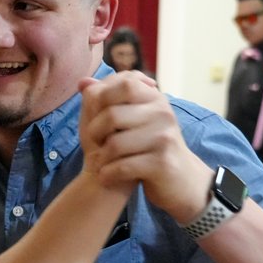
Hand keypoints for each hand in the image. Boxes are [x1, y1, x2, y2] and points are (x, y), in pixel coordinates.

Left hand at [79, 72, 210, 221]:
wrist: (181, 180)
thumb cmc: (149, 147)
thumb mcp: (134, 120)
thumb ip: (109, 99)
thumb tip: (82, 82)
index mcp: (155, 99)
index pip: (124, 84)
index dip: (102, 98)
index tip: (96, 117)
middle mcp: (163, 114)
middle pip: (113, 114)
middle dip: (94, 132)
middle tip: (95, 144)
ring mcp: (164, 138)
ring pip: (114, 143)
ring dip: (101, 158)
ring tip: (101, 163)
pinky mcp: (162, 164)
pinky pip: (123, 166)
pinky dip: (108, 174)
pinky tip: (106, 177)